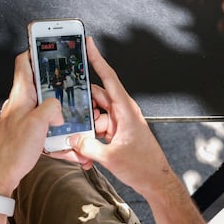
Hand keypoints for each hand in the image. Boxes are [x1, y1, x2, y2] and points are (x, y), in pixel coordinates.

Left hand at [0, 52, 63, 195]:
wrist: (0, 175)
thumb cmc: (11, 151)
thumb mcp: (37, 123)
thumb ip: (52, 107)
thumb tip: (59, 108)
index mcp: (21, 95)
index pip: (24, 63)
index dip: (35, 50)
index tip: (47, 43)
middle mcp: (22, 104)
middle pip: (42, 85)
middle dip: (59, 85)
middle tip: (73, 84)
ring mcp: (26, 118)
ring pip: (48, 107)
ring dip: (62, 113)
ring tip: (75, 119)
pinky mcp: (30, 132)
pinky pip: (48, 127)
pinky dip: (59, 132)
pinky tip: (67, 143)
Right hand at [68, 37, 173, 195]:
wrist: (155, 180)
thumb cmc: (143, 165)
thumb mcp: (110, 157)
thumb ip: (87, 146)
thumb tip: (73, 139)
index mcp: (125, 109)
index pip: (109, 77)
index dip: (97, 59)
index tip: (89, 44)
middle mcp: (123, 112)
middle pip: (97, 97)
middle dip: (83, 103)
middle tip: (68, 106)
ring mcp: (120, 122)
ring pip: (97, 113)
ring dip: (87, 123)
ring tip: (80, 137)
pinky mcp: (118, 131)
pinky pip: (100, 126)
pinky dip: (92, 134)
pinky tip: (87, 146)